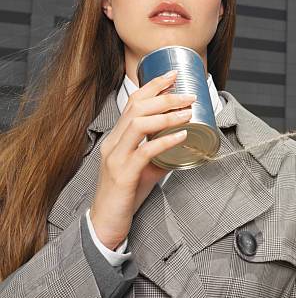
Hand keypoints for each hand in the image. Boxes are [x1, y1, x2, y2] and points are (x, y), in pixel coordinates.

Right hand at [89, 70, 195, 249]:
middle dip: (164, 96)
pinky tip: (182, 135)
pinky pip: (145, 152)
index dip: (153, 86)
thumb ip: (159, 152)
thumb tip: (183, 140)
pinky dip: (165, 140)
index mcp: (117, 137)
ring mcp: (116, 157)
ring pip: (138, 124)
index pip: (133, 103)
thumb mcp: (145, 167)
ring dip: (166, 115)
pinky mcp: (123, 174)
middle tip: (188, 94)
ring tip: (188, 112)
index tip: (173, 75)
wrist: (106, 222)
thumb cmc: (125, 194)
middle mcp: (113, 142)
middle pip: (137, 108)